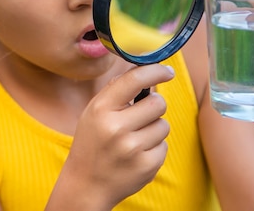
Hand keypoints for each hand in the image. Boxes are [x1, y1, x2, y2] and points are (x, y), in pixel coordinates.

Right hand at [62, 64, 173, 207]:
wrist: (86, 184)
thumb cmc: (92, 142)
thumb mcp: (93, 112)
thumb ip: (115, 90)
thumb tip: (143, 69)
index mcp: (101, 109)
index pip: (134, 79)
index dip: (155, 71)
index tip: (167, 71)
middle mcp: (116, 128)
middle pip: (158, 103)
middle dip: (154, 106)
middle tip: (141, 115)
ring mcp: (132, 149)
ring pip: (163, 125)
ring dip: (154, 129)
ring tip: (134, 139)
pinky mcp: (146, 166)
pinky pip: (164, 146)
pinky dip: (154, 148)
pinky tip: (137, 154)